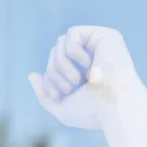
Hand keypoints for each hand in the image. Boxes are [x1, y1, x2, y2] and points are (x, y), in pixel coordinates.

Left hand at [29, 25, 146, 146]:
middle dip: (53, 73)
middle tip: (68, 90)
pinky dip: (72, 51)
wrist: (115, 108)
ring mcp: (100, 47)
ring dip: (61, 65)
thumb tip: (31, 75)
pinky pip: (73, 33)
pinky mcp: (105, 36)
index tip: (57, 96)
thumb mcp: (62, 109)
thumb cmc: (93, 113)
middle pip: (55, 53)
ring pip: (60, 43)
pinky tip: (87, 65)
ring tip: (75, 81)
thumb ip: (45, 95)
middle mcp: (93, 60)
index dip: (49, 80)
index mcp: (85, 76)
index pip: (55, 67)